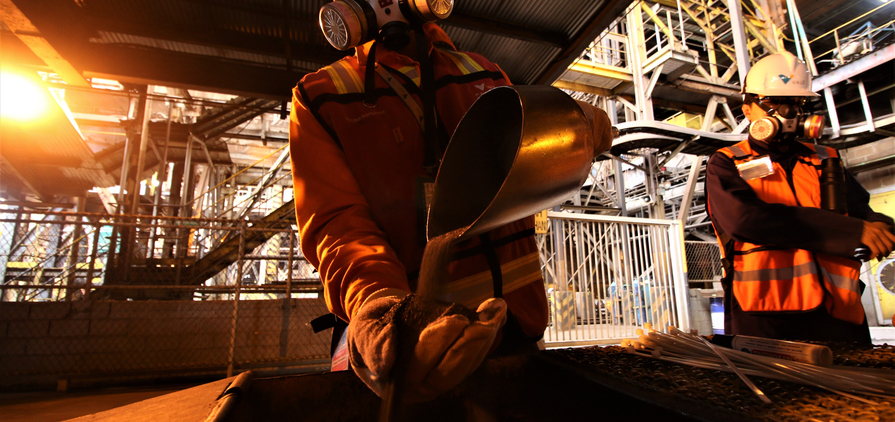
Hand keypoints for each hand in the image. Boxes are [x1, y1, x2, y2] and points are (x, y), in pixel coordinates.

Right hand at [347, 294, 506, 402]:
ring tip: (495, 313)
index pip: (422, 371)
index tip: (454, 321)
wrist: (382, 323)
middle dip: (469, 346)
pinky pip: (476, 351)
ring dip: (484, 339)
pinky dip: (489, 330)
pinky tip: (496, 310)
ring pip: (467, 364)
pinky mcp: (457, 362)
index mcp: (399, 383)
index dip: (439, 346)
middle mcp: (424, 386)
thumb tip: (389, 356)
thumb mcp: (364, 330)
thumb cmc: (371, 329)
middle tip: (482, 322)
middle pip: (450, 372)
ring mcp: (442, 375)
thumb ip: (374, 343)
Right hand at [860, 221, 894, 260]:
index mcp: (881, 229)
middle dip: (887, 253)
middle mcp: (880, 232)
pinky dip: (874, 256)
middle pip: (889, 246)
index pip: (893, 239)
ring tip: (877, 258)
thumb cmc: (859, 227)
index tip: (890, 251)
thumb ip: (877, 233)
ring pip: (883, 250)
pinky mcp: (868, 240)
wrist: (850, 224)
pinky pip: (876, 251)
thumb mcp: (871, 227)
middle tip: (883, 256)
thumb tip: (881, 242)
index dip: (893, 247)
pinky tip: (871, 256)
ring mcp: (874, 236)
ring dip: (881, 256)